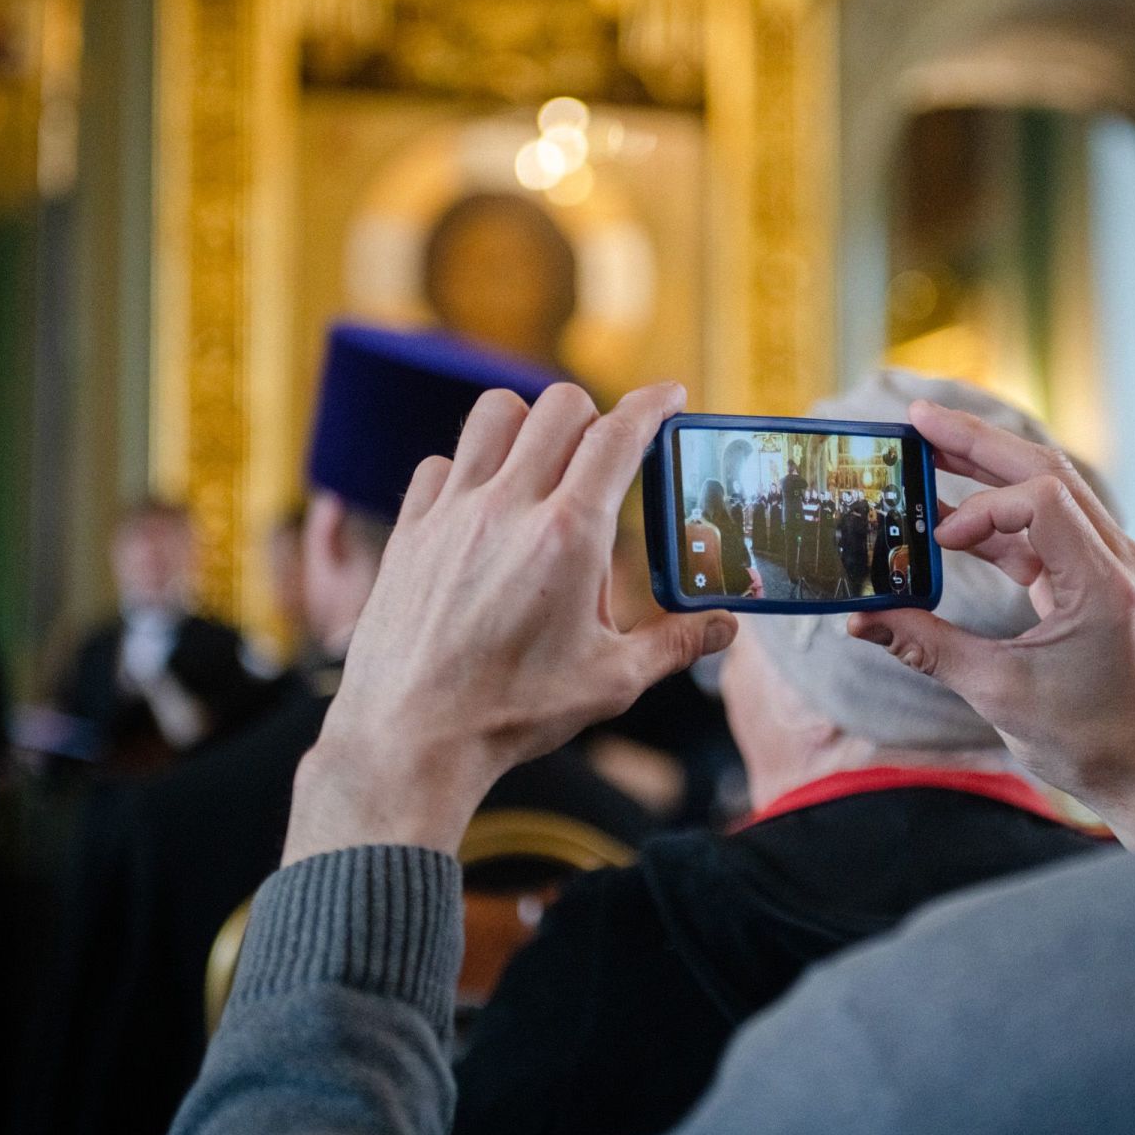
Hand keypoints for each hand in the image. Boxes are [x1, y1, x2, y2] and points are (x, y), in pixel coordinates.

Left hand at [284, 382, 737, 864]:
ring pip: (493, 413)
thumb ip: (674, 643)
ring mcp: (453, 513)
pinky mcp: (411, 531)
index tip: (669, 395)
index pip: (619, 434)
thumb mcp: (611, 681)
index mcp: (569, 535)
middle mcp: (509, 507)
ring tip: (542, 464)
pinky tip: (482, 507)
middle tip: (607, 450)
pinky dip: (468, 469)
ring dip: (527, 424)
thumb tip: (723, 629)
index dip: (652, 404)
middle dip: (594, 415)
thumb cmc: (512, 712)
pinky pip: (439, 464)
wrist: (411, 739)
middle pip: (559, 406)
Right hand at [848, 400, 1134, 847]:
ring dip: (988, 472)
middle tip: (918, 417)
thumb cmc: (1082, 742)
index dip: (983, 507)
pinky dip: (1000, 521)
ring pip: (1049, 493)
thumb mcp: (996, 693)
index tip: (937, 543)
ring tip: (927, 449)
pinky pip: (1048, 530)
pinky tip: (950, 519)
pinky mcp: (1098, 580)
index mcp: (1104, 585)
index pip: (1043, 501)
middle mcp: (1119, 561)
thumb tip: (858, 619)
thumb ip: (926, 645)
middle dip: (979, 443)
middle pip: (1048, 473)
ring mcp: (1114, 566)